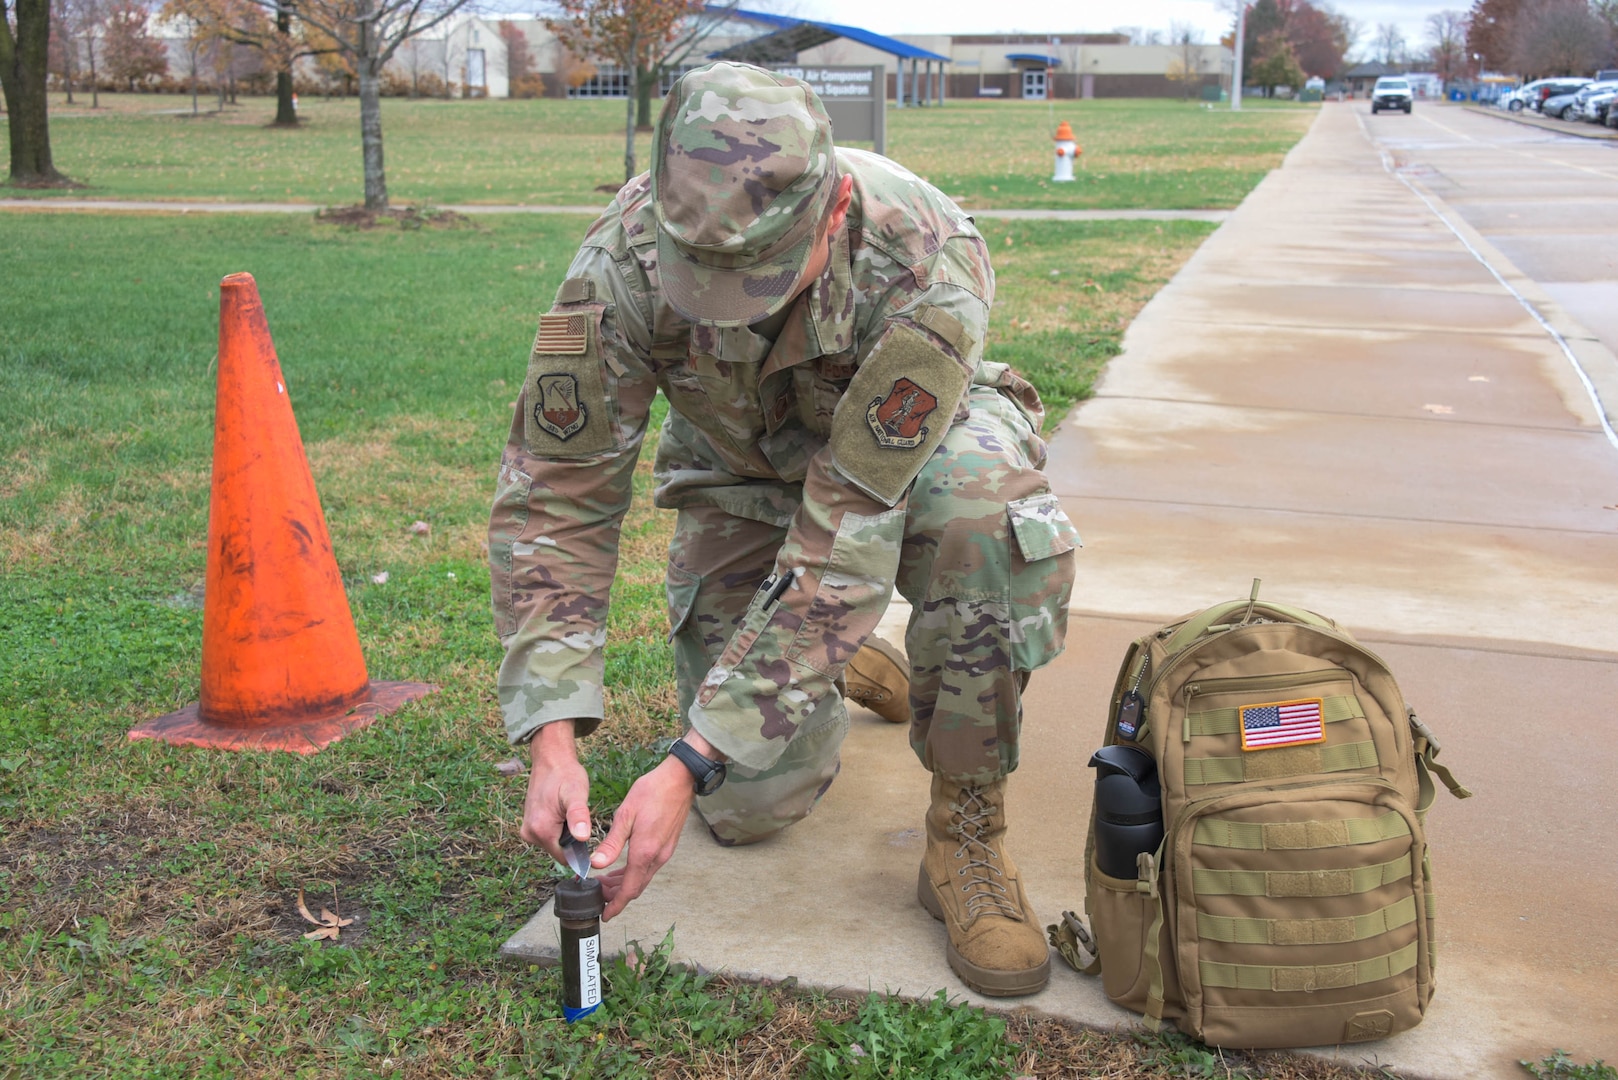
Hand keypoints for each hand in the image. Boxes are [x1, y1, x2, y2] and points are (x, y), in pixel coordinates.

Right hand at [520, 721, 591, 863]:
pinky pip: (548, 835)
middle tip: (576, 816)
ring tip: (568, 812)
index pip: (565, 858)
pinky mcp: (528, 825)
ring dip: (564, 833)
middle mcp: (530, 834)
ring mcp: (527, 830)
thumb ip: (578, 816)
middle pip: (559, 851)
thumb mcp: (577, 793)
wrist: (550, 760)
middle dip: (571, 840)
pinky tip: (560, 812)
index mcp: (541, 830)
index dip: (579, 851)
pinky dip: (557, 828)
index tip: (585, 831)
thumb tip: (582, 838)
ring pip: (554, 844)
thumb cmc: (566, 775)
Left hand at [589, 756, 696, 919]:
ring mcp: (664, 852)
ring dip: (624, 884)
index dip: (616, 905)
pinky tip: (622, 867)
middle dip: (616, 895)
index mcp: (645, 852)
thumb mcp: (625, 814)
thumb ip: (612, 843)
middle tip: (596, 894)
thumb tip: (596, 865)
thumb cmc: (652, 792)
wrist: (680, 779)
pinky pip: (648, 867)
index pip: (629, 890)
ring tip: (604, 881)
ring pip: (642, 878)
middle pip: (636, 887)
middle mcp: (657, 857)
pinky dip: (633, 873)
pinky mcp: (667, 845)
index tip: (605, 916)